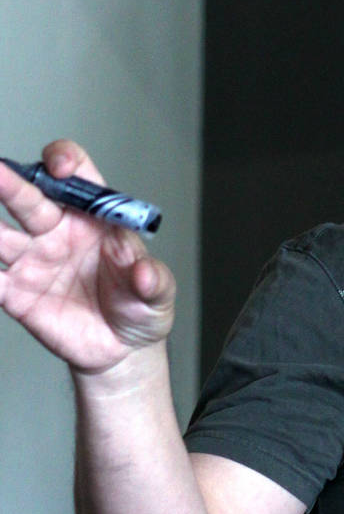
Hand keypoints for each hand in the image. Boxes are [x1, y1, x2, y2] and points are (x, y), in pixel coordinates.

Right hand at [0, 141, 174, 374]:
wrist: (121, 351)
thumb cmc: (140, 309)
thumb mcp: (159, 294)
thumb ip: (154, 280)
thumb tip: (144, 271)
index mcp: (93, 220)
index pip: (76, 178)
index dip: (65, 163)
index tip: (61, 167)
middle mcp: (57, 232)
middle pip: (29, 199)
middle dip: (11, 183)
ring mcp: (33, 261)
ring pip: (0, 234)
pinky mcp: (16, 294)